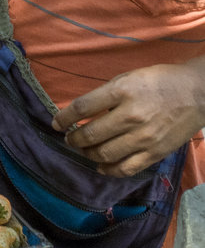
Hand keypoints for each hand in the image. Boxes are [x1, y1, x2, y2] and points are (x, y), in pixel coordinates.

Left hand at [52, 62, 204, 176]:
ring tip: (83, 150)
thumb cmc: (159, 81)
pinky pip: (127, 168)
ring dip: (87, 153)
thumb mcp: (127, 77)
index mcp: (121, 92)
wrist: (197, 93)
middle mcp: (130, 116)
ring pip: (105, 153)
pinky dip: (109, 170)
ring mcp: (144, 137)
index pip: (82, 107)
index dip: (64, 117)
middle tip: (69, 138)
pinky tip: (101, 166)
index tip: (56, 123)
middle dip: (74, 139)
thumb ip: (106, 94)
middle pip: (90, 134)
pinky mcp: (155, 152)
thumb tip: (83, 111)